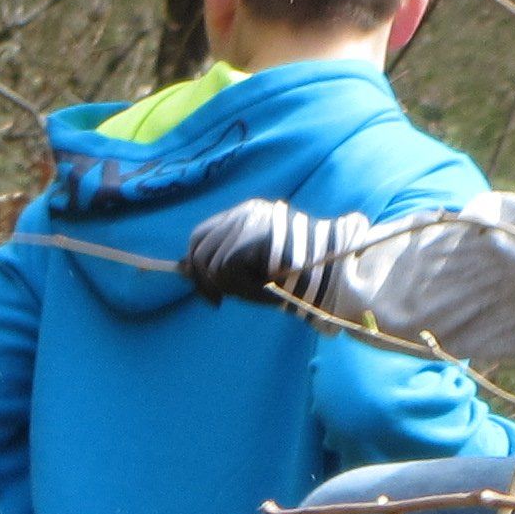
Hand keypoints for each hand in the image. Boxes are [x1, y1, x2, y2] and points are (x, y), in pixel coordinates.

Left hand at [181, 197, 364, 306]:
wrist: (332, 275)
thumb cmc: (296, 277)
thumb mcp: (253, 269)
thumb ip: (221, 266)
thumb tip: (182, 270)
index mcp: (246, 214)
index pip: (201, 235)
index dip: (195, 264)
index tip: (210, 291)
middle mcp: (245, 212)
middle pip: (198, 247)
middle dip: (202, 280)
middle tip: (218, 301)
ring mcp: (248, 221)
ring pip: (210, 264)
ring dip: (229, 287)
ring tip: (255, 293)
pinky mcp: (251, 236)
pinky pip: (224, 270)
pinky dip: (240, 288)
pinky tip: (261, 291)